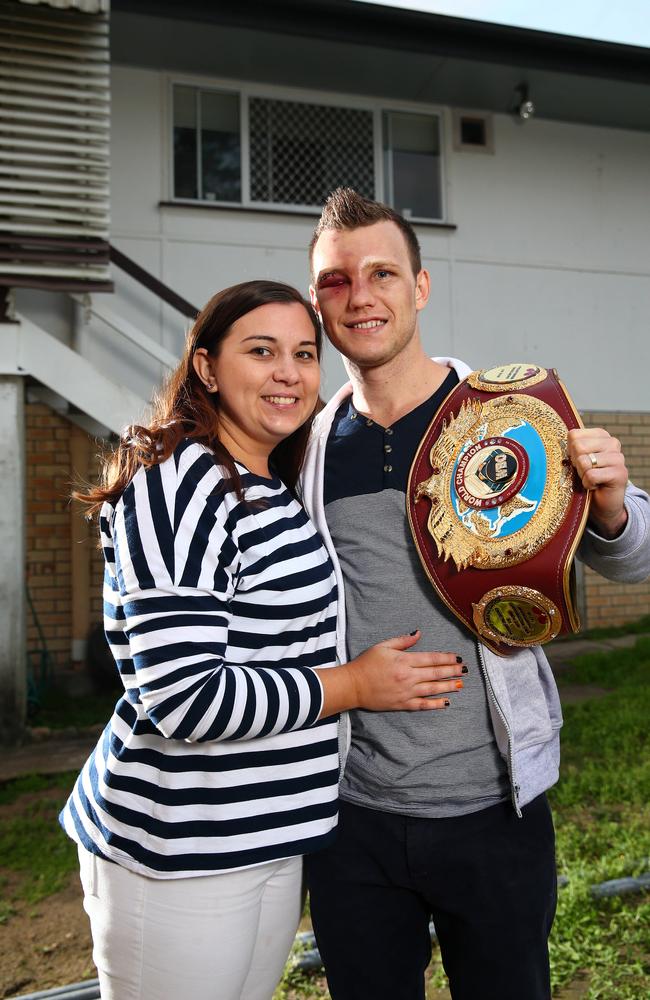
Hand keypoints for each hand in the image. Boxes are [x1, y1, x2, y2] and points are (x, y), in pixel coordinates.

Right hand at [316, 631, 464, 717]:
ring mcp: (406, 692)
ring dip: (448, 686)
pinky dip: (435, 704)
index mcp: (403, 661)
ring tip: (461, 684)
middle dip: (452, 671)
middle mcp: (407, 677)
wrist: (352, 686)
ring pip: (432, 689)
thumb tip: (418, 634)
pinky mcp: (402, 704)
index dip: (446, 658)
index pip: (430, 658)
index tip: (457, 657)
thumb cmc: (366, 664)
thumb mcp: (383, 646)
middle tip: (465, 669)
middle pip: (435, 673)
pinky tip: (446, 702)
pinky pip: (423, 705)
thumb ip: (402, 641)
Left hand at [567, 427, 628, 537]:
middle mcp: (612, 442)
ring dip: (582, 475)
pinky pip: (591, 476)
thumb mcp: (576, 459)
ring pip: (584, 461)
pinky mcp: (620, 473)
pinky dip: (588, 484)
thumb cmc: (585, 479)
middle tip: (585, 472)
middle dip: (576, 463)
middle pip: (578, 446)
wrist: (602, 504)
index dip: (570, 452)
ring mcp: (618, 457)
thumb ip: (570, 447)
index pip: (573, 435)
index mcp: (601, 435)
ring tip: (591, 479)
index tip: (578, 461)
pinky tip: (596, 486)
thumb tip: (552, 441)